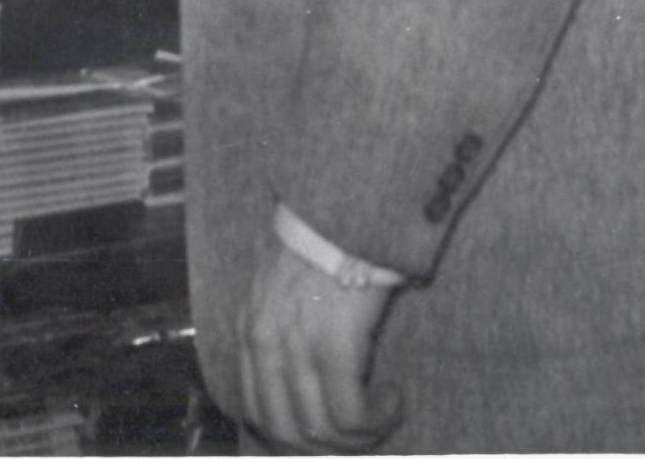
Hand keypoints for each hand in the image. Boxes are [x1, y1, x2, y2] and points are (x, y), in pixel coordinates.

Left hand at [238, 233, 400, 452]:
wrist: (345, 209)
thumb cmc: (324, 244)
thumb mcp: (281, 287)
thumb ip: (281, 330)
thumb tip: (301, 382)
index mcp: (251, 330)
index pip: (255, 410)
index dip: (292, 436)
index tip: (327, 434)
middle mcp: (265, 343)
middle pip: (285, 431)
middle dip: (325, 446)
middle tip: (358, 435)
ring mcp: (296, 348)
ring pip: (321, 431)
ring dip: (358, 437)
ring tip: (381, 415)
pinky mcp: (334, 348)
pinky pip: (351, 415)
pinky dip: (376, 420)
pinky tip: (393, 398)